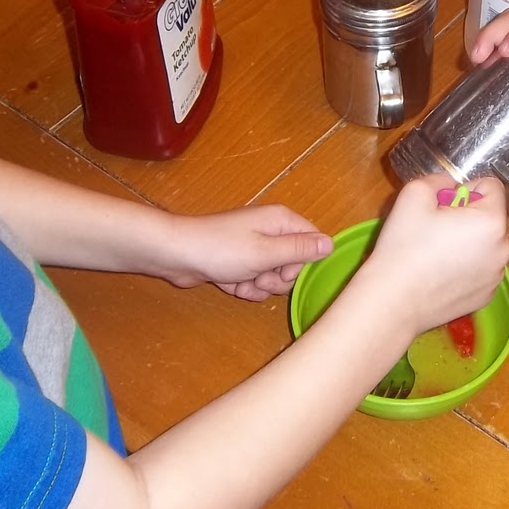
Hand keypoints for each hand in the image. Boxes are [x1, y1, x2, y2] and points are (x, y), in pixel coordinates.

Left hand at [158, 206, 333, 300]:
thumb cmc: (221, 250)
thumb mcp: (265, 253)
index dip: (303, 262)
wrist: (176, 254)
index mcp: (281, 221)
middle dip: (278, 278)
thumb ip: (300, 249)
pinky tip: (231, 285)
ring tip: (242, 280)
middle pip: (294, 263)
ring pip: (273, 276)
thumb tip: (332, 243)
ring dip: (260, 286)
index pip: (313, 242)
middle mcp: (270, 231)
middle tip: (260, 276)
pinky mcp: (238, 263)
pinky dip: (245, 287)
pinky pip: (254, 281)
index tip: (285, 271)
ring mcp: (253, 247)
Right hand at [351, 174, 508, 336]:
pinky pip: (481, 269)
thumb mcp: (414, 193)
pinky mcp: (486, 296)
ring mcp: (496, 276)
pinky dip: (466, 267)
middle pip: (489, 217)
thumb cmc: (404, 246)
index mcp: (491, 221)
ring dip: (468, 242)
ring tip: (435, 255)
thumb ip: (439, 179)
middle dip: (467, 217)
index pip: (491, 187)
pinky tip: (440, 274)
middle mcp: (503, 249)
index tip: (442, 205)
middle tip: (435, 230)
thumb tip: (449, 185)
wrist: (394, 301)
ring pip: (486, 245)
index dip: (465, 189)